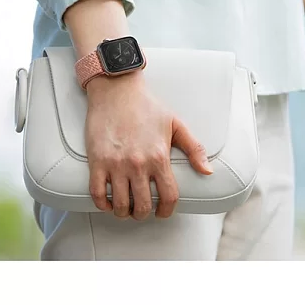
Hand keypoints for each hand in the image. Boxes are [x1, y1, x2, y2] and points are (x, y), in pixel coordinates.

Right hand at [85, 72, 212, 220]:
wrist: (117, 90)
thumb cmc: (147, 106)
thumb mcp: (176, 124)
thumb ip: (194, 149)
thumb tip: (208, 172)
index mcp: (159, 157)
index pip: (168, 197)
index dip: (167, 211)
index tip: (164, 212)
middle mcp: (138, 164)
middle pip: (143, 206)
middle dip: (144, 214)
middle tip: (143, 210)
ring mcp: (116, 164)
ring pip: (120, 205)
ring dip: (124, 212)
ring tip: (126, 207)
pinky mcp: (97, 161)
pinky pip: (97, 194)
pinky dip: (103, 204)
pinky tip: (109, 201)